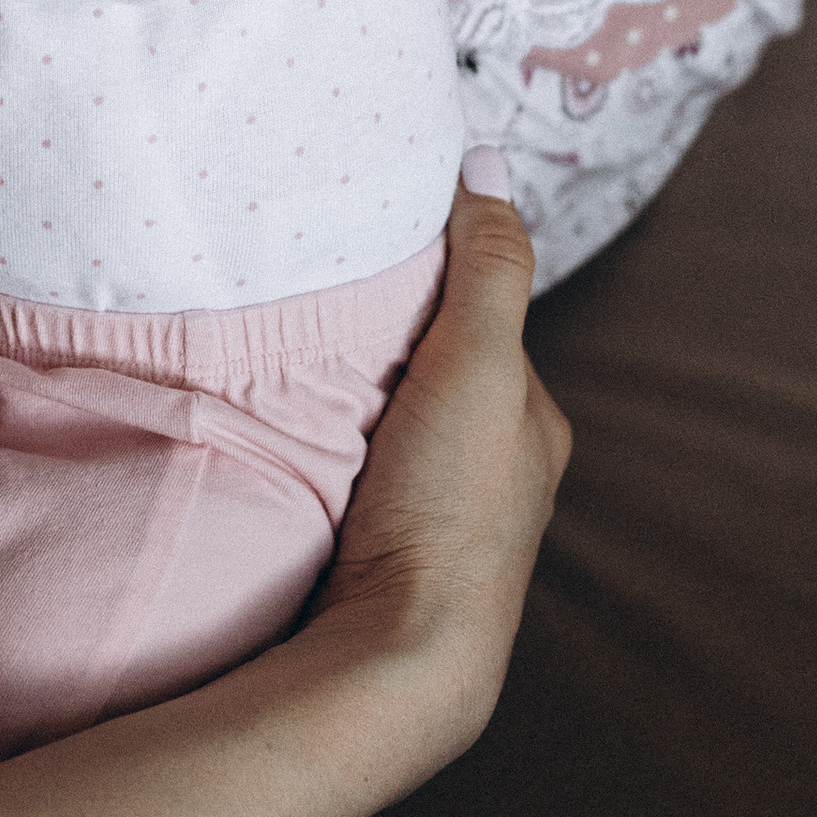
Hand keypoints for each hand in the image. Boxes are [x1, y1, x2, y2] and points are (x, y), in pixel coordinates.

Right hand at [309, 147, 570, 766]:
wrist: (399, 656)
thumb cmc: (450, 507)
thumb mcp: (479, 363)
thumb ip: (487, 266)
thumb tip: (485, 160)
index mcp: (533, 425)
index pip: (482, 319)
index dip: (433, 275)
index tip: (371, 241)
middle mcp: (498, 473)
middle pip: (433, 372)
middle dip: (386, 337)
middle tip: (314, 294)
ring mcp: (439, 518)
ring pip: (389, 424)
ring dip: (347, 396)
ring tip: (286, 358)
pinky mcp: (382, 554)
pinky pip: (352, 471)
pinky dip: (324, 444)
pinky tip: (283, 435)